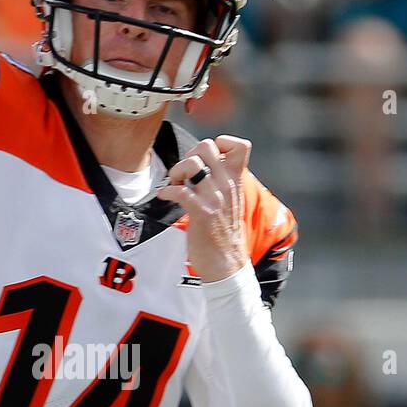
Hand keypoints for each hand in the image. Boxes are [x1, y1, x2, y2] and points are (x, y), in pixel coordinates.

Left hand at [156, 136, 250, 282]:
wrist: (226, 263)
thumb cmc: (222, 230)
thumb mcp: (229, 199)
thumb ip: (219, 179)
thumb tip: (199, 162)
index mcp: (236, 180)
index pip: (240, 145)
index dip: (219, 143)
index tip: (205, 159)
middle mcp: (227, 185)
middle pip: (206, 146)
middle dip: (189, 156)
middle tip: (184, 175)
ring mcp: (215, 198)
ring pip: (192, 164)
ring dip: (176, 172)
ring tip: (175, 186)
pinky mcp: (202, 213)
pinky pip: (180, 191)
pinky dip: (167, 191)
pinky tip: (166, 197)